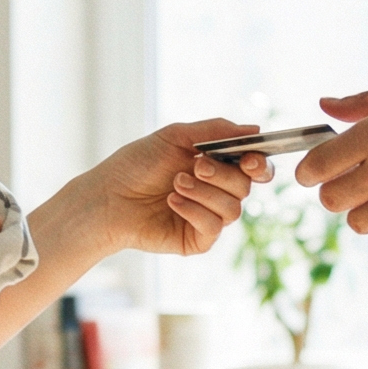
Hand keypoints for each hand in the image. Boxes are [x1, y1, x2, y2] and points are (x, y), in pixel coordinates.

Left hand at [79, 119, 271, 257]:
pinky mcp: (197, 239)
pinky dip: (194, 211)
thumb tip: (255, 129)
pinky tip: (172, 202)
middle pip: (245, 187)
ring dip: (204, 193)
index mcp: (216, 167)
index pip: (254, 168)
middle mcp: (216, 193)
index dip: (259, 164)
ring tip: (175, 184)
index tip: (249, 159)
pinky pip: (213, 227)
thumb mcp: (175, 137)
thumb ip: (216, 131)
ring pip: (232, 209)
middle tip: (195, 167)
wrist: (108, 195)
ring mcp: (208, 217)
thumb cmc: (137, 164)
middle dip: (222, 175)